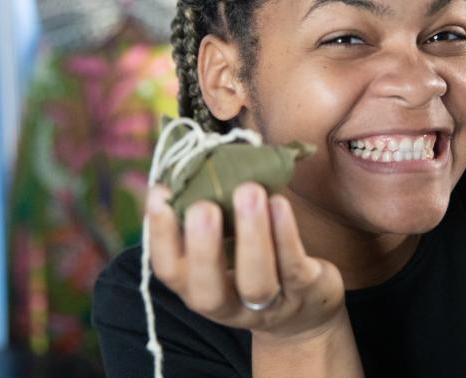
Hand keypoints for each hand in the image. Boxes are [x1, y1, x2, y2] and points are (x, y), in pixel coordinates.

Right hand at [146, 182, 347, 341]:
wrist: (305, 307)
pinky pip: (293, 266)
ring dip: (251, 235)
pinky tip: (279, 203)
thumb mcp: (226, 241)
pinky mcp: (304, 292)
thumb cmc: (253, 258)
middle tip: (202, 206)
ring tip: (248, 190)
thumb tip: (190, 157)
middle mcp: (228, 305)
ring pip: (256, 282)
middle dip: (202, 248)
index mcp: (198, 287)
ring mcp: (268, 305)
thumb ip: (208, 209)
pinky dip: (284, 234)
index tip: (160, 193)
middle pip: (207, 292)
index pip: (169, 271)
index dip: (160, 235)